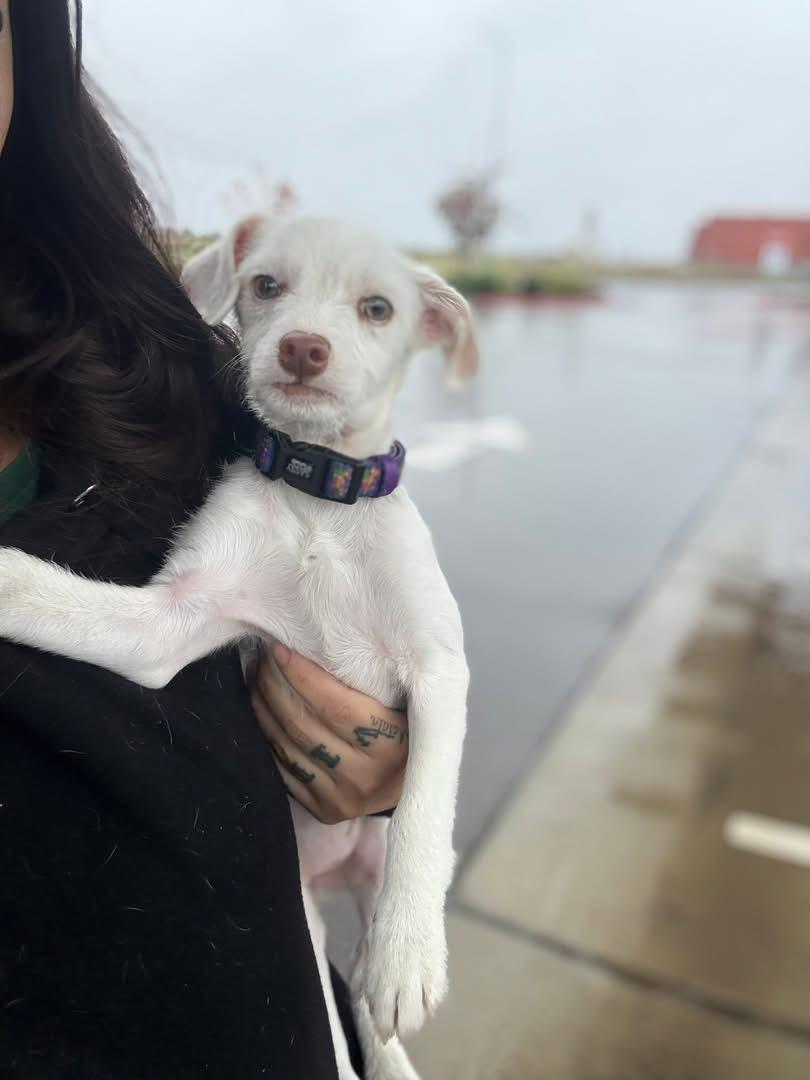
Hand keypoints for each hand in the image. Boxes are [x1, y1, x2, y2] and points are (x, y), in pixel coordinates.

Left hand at [249, 643, 407, 823]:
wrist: (416, 784)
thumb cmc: (409, 729)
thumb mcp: (406, 705)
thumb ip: (373, 683)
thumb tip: (321, 645)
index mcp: (393, 745)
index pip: (336, 706)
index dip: (302, 676)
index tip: (280, 650)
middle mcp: (366, 777)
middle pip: (305, 726)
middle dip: (275, 687)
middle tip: (262, 660)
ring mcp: (343, 798)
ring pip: (288, 747)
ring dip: (264, 709)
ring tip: (256, 680)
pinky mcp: (325, 811)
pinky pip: (284, 770)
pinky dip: (268, 737)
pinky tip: (262, 712)